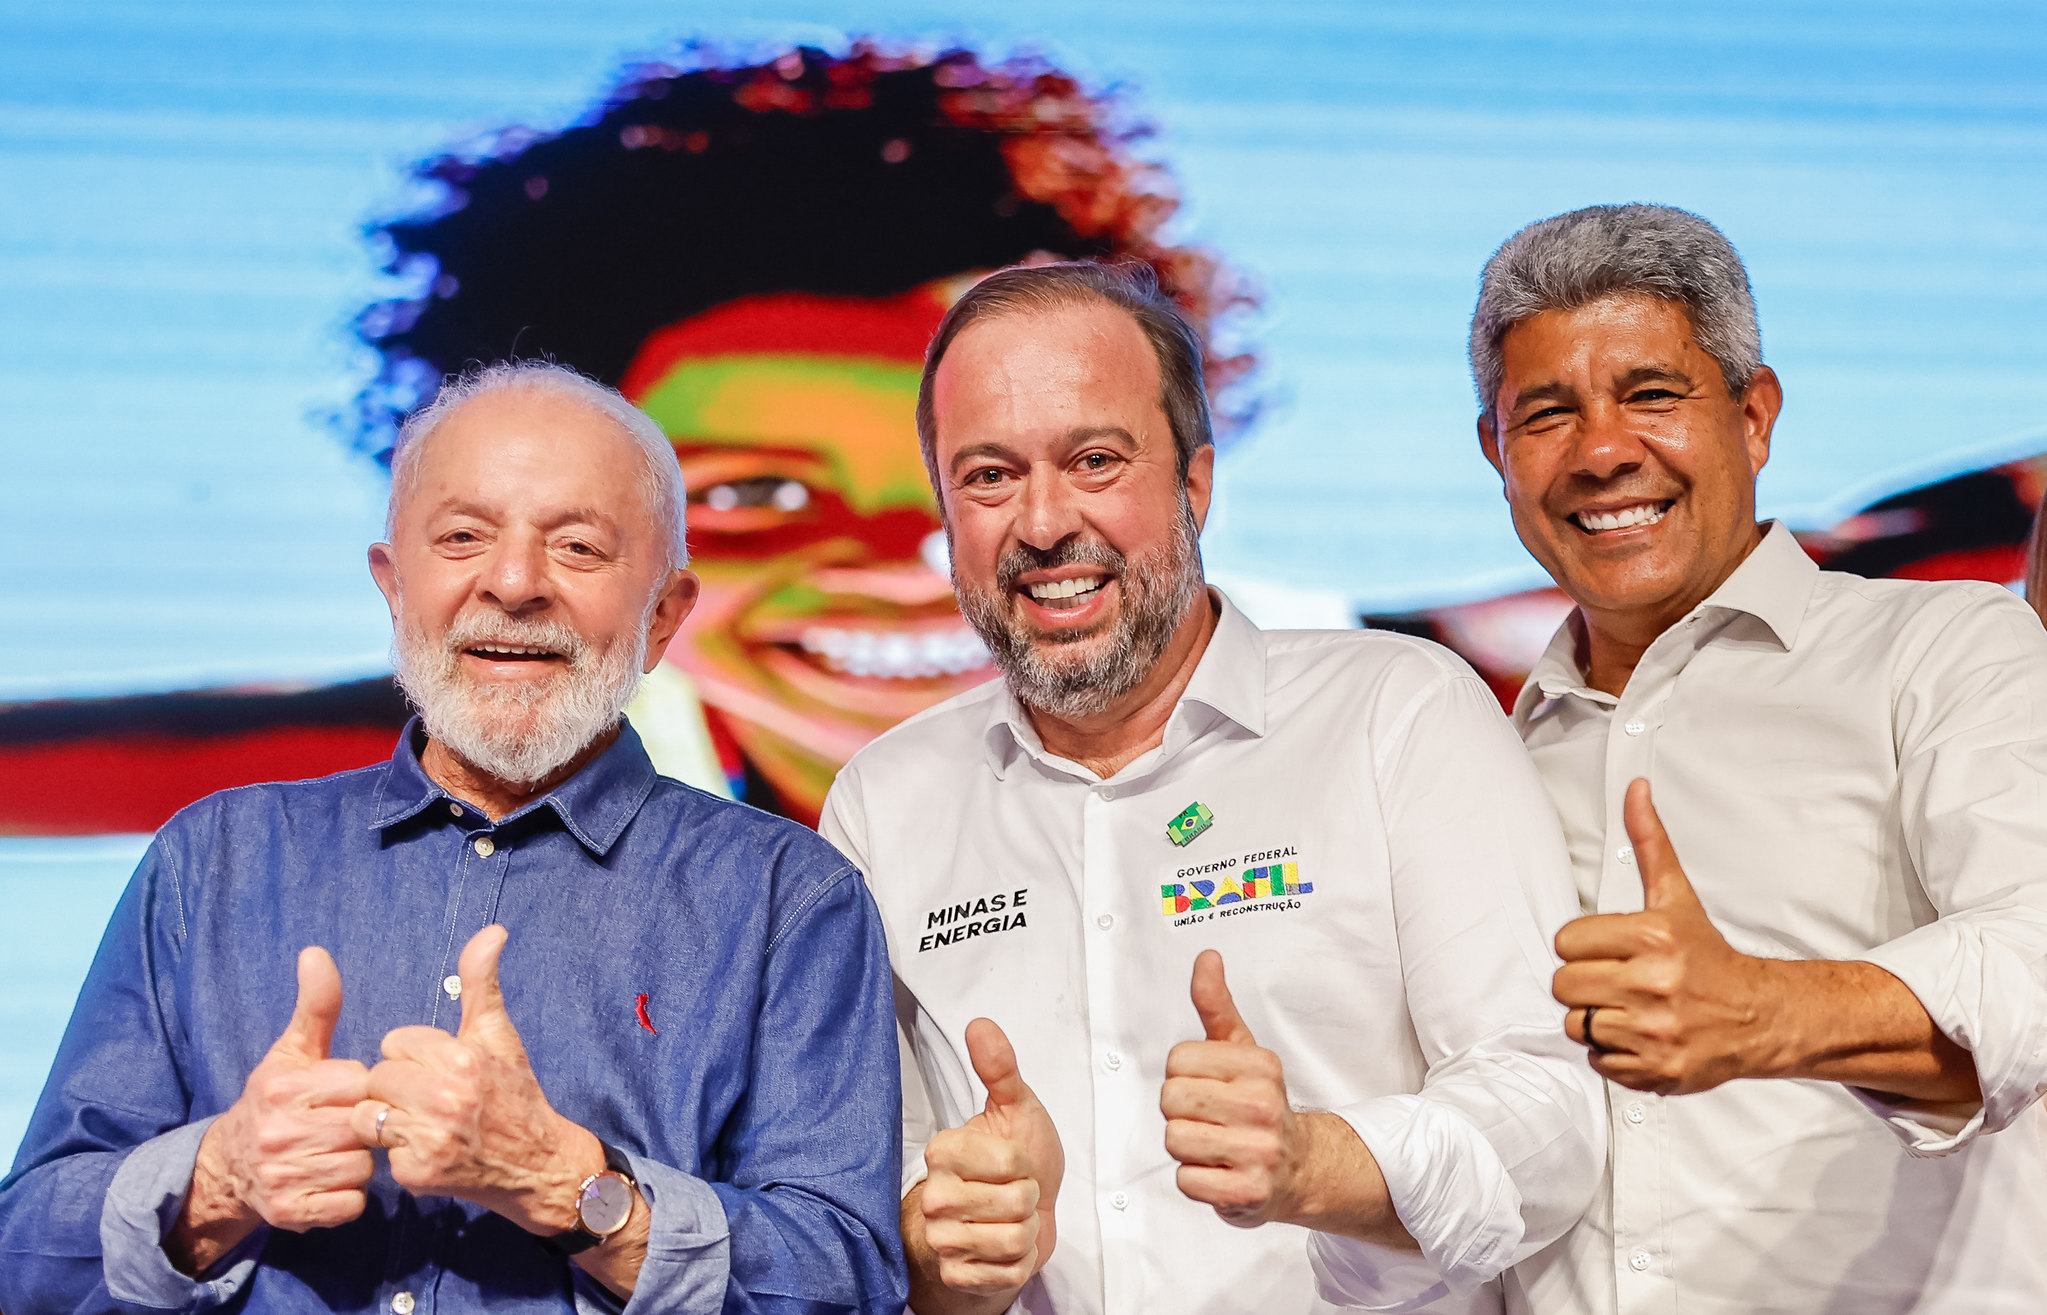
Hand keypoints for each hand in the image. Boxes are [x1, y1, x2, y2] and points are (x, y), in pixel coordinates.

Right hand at [192, 946, 374, 1232]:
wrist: (231, 1167)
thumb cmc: (275, 1101)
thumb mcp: (291, 1052)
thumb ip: (315, 1007)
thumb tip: (316, 953)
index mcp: (282, 1089)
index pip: (358, 1082)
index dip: (358, 1088)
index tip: (341, 1093)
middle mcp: (277, 1133)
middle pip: (364, 1126)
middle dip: (361, 1126)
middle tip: (340, 1125)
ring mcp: (283, 1176)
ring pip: (362, 1166)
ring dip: (358, 1162)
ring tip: (333, 1151)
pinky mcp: (291, 1214)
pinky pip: (352, 1204)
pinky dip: (348, 1197)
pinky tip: (329, 1181)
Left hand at [351, 926, 603, 1234]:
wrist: (537, 1164)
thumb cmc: (514, 1093)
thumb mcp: (498, 1035)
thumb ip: (481, 982)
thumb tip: (493, 931)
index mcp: (461, 1058)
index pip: (394, 1043)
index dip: (413, 1057)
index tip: (440, 1071)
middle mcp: (445, 1097)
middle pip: (378, 1078)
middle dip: (398, 1088)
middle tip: (430, 1100)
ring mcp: (429, 1138)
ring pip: (368, 1115)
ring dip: (388, 1120)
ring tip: (421, 1123)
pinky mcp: (417, 1174)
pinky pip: (379, 1152)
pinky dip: (397, 1154)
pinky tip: (426, 1151)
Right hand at [918, 1018, 1064, 1296]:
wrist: (1016, 1216)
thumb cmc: (1017, 1162)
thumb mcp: (1015, 1107)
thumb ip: (1000, 1067)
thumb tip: (980, 1025)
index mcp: (944, 1150)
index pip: (1010, 1161)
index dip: (1026, 1164)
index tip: (1016, 1162)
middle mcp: (935, 1195)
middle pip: (1014, 1203)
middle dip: (1028, 1200)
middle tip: (1014, 1191)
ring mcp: (941, 1237)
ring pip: (1013, 1239)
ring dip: (1026, 1232)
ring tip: (1011, 1219)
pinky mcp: (954, 1273)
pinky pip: (1006, 1271)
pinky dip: (1019, 1262)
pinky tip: (1004, 1248)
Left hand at [1162, 950, 1303, 1227]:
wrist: (1299, 1169)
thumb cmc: (1259, 1105)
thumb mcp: (1242, 1050)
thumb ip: (1216, 1005)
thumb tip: (1206, 958)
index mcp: (1260, 1066)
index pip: (1176, 1060)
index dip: (1183, 1075)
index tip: (1209, 1086)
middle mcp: (1263, 1106)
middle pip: (1170, 1099)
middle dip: (1182, 1111)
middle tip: (1211, 1118)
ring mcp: (1258, 1151)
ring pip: (1174, 1139)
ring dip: (1187, 1147)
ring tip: (1215, 1144)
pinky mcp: (1248, 1193)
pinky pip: (1186, 1180)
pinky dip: (1196, 1180)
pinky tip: (1220, 1171)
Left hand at [1552, 778, 1780, 1093]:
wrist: (1759, 1016)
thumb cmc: (1709, 957)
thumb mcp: (1676, 895)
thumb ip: (1649, 842)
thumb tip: (1636, 790)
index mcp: (1652, 938)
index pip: (1565, 943)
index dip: (1582, 947)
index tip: (1610, 949)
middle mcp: (1653, 985)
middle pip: (1564, 986)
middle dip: (1586, 982)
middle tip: (1618, 980)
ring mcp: (1655, 1031)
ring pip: (1577, 1025)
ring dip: (1597, 1019)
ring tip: (1630, 1008)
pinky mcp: (1656, 1070)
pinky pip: (1599, 1061)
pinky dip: (1614, 1053)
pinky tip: (1641, 1035)